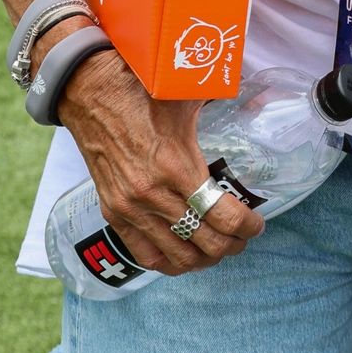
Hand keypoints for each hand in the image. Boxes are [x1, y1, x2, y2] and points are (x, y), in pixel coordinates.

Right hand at [42, 33, 264, 276]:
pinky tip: (186, 257)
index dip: (246, 226)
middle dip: (231, 245)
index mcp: (175, 165)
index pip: (221, 215)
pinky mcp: (113, 213)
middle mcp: (152, 195)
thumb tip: (261, 101)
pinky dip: (170, 262)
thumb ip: (224, 101)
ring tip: (218, 248)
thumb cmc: (141, 90)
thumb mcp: (188, 95)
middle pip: (204, 242)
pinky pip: (145, 255)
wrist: (90, 93)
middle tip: (243, 237)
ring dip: (204, 258)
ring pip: (176, 256)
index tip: (257, 224)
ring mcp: (130, 208)